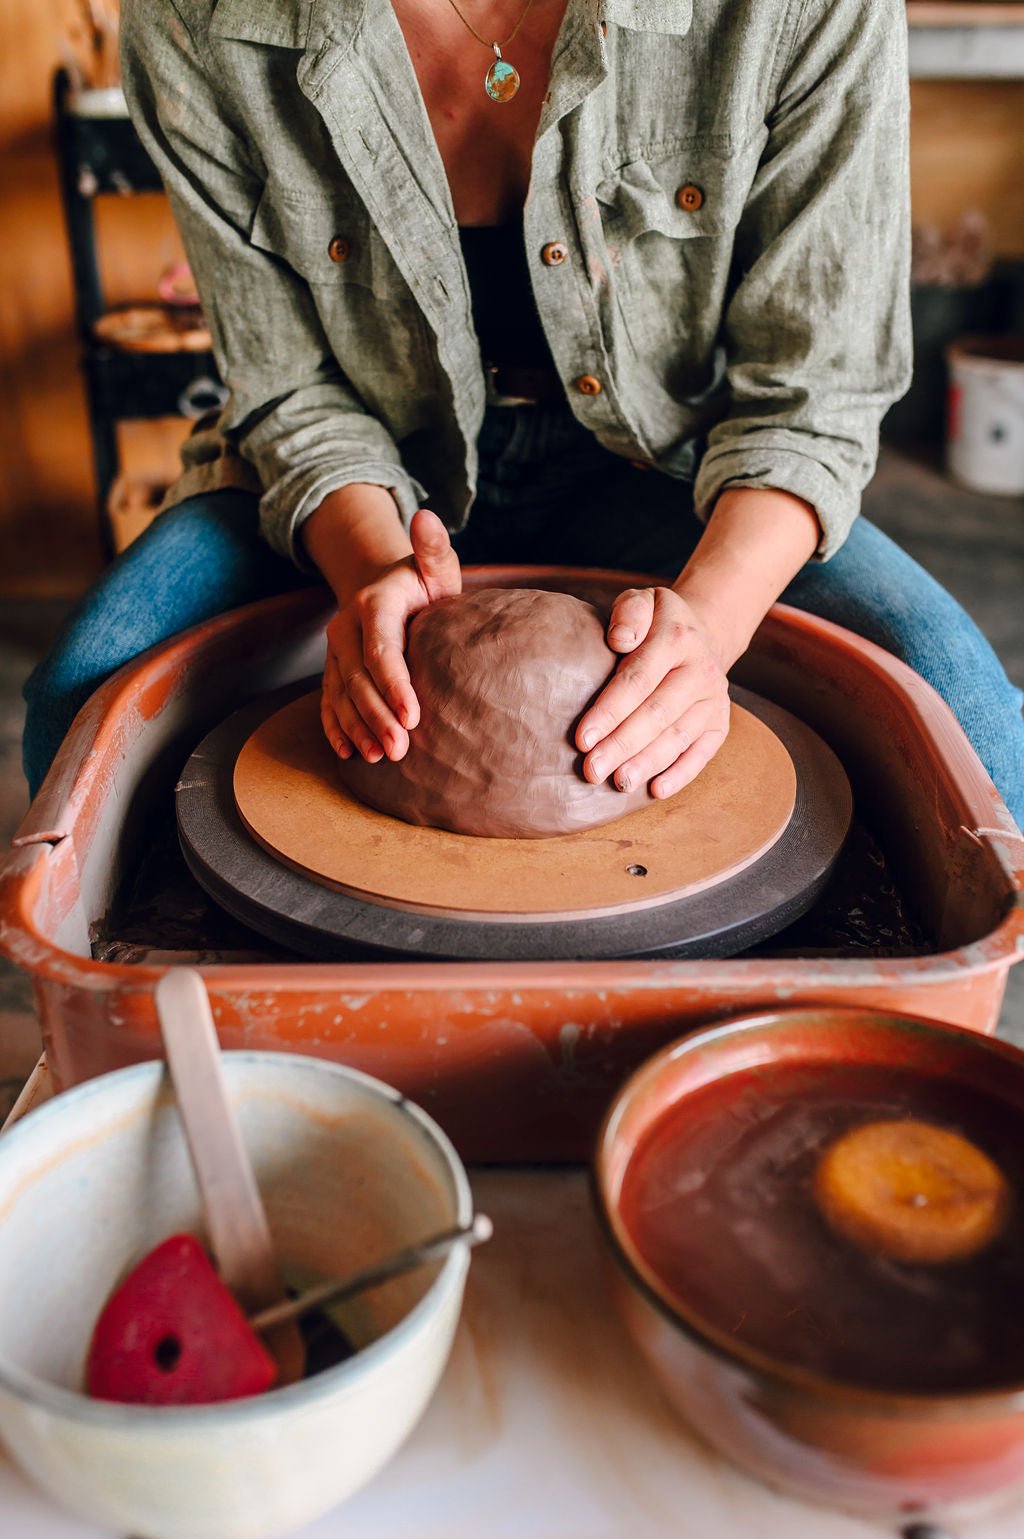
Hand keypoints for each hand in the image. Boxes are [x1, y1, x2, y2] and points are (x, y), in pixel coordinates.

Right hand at [320, 508, 460, 762]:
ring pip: (340, 693)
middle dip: (377, 716)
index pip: (382, 649)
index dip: (395, 684)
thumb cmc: (422, 582)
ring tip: (379, 757)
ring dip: (357, 728)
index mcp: (375, 604)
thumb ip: (433, 547)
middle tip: (400, 750)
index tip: (414, 716)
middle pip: (358, 678)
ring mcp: (336, 650)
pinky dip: (336, 727)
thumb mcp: (435, 564)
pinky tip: (349, 752)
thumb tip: (426, 516)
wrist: (384, 585)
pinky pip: (327, 700)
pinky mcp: (332, 668)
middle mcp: (347, 627)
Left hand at [574, 586, 730, 798]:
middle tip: (591, 770)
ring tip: (618, 783)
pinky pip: (702, 752)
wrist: (701, 634)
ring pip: (678, 736)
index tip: (582, 738)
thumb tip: (619, 639)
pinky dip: (681, 774)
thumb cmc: (653, 623)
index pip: (639, 679)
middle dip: (622, 744)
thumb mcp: (641, 601)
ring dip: (647, 763)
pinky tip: (656, 790)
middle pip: (657, 713)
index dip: (610, 711)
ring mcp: (714, 700)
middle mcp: (702, 670)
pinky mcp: (719, 723)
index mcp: (677, 638)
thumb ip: (628, 613)